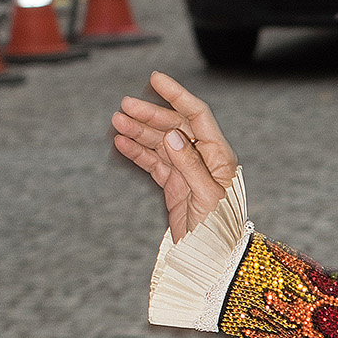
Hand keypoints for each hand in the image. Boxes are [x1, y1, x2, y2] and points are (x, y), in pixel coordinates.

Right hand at [111, 71, 238, 243]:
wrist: (212, 258)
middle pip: (174, 127)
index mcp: (219, 157)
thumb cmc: (220, 231)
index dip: (177, 95)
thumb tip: (174, 136)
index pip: (197, 116)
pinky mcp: (175, 186)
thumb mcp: (207, 197)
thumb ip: (190, 165)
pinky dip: (138, 151)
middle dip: (150, 114)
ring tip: (117, 122)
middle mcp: (204, 160)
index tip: (156, 79)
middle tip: (124, 106)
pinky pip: (154, 162)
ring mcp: (188, 172)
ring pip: (160, 143)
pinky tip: (123, 142)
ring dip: (139, 131)